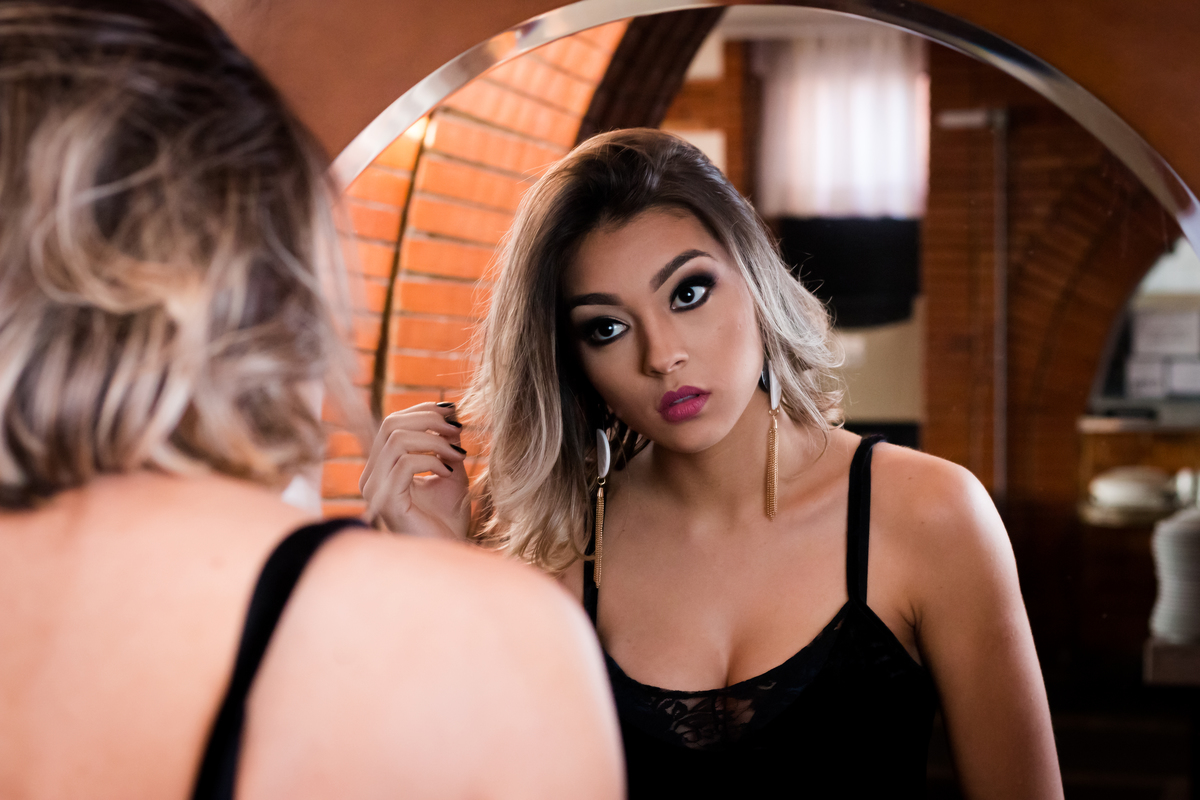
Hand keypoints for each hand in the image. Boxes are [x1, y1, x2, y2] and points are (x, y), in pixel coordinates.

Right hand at [359, 402, 469, 538]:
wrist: (450, 554)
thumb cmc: (448, 519)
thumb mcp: (449, 472)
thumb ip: (445, 444)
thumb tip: (450, 412)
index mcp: (382, 468)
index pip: (391, 424)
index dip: (422, 411)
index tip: (453, 413)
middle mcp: (372, 476)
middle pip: (390, 425)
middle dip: (428, 420)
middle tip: (458, 430)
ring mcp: (376, 489)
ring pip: (397, 440)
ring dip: (433, 440)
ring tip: (458, 453)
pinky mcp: (387, 501)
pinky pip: (405, 463)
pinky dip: (432, 460)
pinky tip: (449, 471)